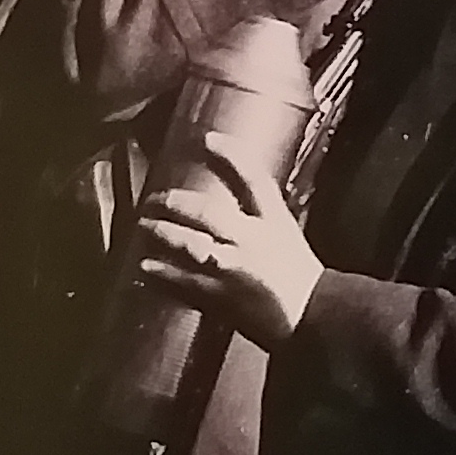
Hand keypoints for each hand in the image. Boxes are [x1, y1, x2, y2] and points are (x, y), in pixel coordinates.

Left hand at [134, 170, 322, 349]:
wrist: (311, 316)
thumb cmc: (298, 275)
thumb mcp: (285, 233)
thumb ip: (260, 213)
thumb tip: (232, 195)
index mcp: (274, 221)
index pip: (254, 179)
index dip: (232, 155)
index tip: (208, 138)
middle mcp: (252, 240)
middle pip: (208, 211)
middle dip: (176, 201)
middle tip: (156, 199)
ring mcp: (234, 268)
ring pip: (189, 243)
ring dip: (162, 233)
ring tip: (144, 226)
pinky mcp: (222, 295)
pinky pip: (184, 280)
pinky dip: (162, 272)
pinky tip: (146, 266)